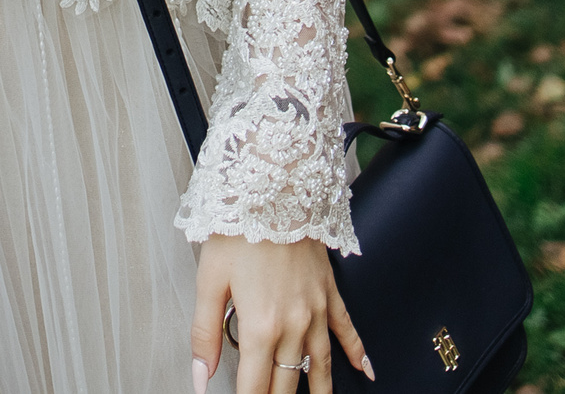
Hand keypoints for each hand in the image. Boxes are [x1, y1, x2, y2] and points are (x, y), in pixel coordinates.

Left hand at [193, 236, 370, 392]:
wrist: (273, 190)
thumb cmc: (237, 232)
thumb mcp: (208, 281)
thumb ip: (204, 335)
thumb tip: (199, 378)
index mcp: (260, 326)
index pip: (253, 385)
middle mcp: (293, 325)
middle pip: (287, 382)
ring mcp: (316, 310)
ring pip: (320, 364)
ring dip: (320, 391)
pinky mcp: (329, 292)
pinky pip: (346, 329)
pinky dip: (356, 352)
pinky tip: (364, 371)